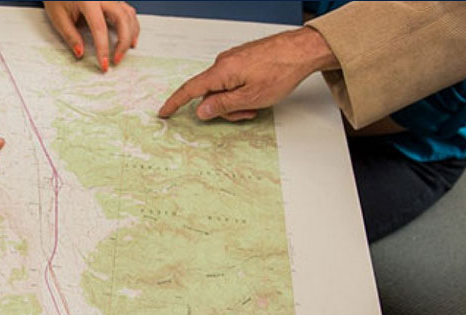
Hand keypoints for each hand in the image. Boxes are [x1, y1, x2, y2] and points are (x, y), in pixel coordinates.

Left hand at [43, 1, 139, 71]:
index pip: (99, 27)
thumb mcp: (58, 17)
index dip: (103, 48)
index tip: (103, 64)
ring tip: (126, 50)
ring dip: (131, 34)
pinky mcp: (112, 0)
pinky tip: (129, 36)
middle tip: (117, 60)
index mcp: (88, 0)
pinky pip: (127, 11)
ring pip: (128, 14)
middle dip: (123, 42)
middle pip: (122, 19)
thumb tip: (80, 53)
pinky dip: (131, 24)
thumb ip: (70, 35)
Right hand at [158, 27, 338, 120]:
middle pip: (210, 93)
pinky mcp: (242, 59)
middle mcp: (223, 63)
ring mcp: (233, 59)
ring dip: (236, 100)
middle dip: (224, 108)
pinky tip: (257, 91)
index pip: (190, 89)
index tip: (164, 112)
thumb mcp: (251, 98)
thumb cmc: (281, 70)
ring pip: (223, 88)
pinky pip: (233, 80)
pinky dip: (241, 90)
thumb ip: (223, 105)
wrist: (301, 49)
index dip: (175, 102)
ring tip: (257, 103)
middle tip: (246, 113)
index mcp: (221, 72)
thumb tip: (201, 110)